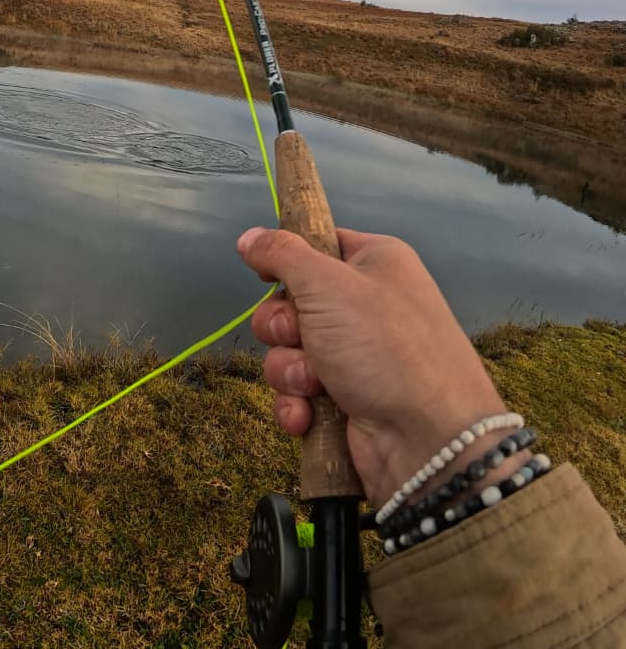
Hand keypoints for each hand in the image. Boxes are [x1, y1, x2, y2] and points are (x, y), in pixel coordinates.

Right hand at [239, 227, 519, 507]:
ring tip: (314, 384)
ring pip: (288, 350)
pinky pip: (297, 391)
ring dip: (290, 370)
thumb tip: (249, 236)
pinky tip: (308, 415)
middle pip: (291, 301)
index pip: (318, 244)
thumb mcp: (327, 284)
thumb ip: (281, 254)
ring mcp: (355, 355)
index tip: (266, 273)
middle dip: (283, 327)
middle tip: (300, 336)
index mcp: (374, 263)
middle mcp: (365, 305)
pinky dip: (297, 403)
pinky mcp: (344, 398)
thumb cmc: (383, 345)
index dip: (287, 259)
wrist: (429, 440)